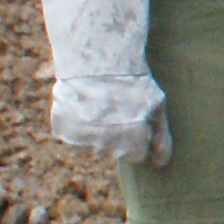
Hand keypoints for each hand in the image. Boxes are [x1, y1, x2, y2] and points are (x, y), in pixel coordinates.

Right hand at [49, 70, 171, 167]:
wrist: (99, 60)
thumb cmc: (134, 83)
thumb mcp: (157, 107)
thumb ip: (160, 138)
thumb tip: (161, 163)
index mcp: (131, 146)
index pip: (136, 156)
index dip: (138, 138)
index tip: (136, 120)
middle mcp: (105, 148)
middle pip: (113, 151)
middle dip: (117, 136)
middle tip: (118, 110)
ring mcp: (82, 140)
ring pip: (92, 143)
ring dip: (96, 130)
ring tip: (101, 104)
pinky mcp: (62, 130)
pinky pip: (72, 133)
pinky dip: (76, 121)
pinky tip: (84, 104)